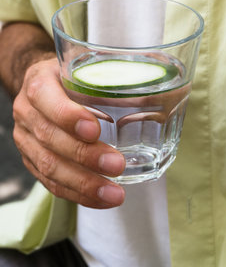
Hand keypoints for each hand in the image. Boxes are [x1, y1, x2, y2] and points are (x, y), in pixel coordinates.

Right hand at [13, 58, 125, 208]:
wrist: (42, 88)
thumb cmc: (68, 79)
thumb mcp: (82, 68)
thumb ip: (108, 80)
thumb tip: (158, 98)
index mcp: (39, 83)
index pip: (46, 98)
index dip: (68, 116)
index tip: (95, 130)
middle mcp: (27, 112)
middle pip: (50, 138)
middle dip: (85, 156)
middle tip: (116, 165)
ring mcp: (26, 139)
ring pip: (49, 166)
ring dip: (83, 183)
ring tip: (113, 194)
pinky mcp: (31, 160)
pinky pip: (50, 182)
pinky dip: (77, 194)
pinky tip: (101, 200)